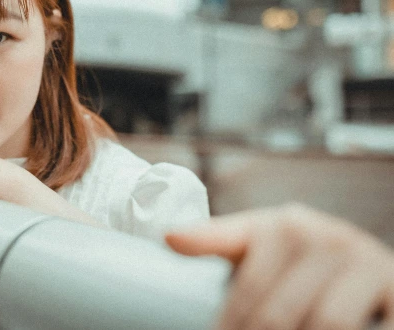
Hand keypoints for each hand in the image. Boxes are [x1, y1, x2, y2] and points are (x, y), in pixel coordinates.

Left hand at [166, 203, 393, 329]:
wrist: (362, 260)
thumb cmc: (297, 259)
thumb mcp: (257, 243)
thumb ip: (217, 240)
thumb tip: (169, 237)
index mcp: (281, 224)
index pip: (244, 276)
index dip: (228, 320)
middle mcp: (323, 235)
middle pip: (275, 313)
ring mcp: (363, 260)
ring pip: (324, 324)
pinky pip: (376, 328)